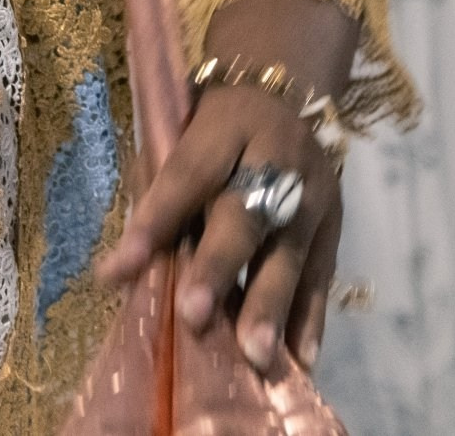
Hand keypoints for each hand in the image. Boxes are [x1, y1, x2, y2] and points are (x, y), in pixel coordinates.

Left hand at [97, 81, 343, 372]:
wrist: (280, 95)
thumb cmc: (209, 124)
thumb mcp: (178, 134)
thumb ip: (156, 191)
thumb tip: (122, 269)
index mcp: (226, 123)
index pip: (187, 174)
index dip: (155, 221)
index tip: (119, 270)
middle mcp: (278, 156)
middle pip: (245, 215)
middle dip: (218, 267)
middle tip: (195, 318)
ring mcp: (315, 194)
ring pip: (291, 253)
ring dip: (270, 308)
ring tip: (255, 356)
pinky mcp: (336, 227)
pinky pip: (322, 276)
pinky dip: (310, 320)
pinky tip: (298, 359)